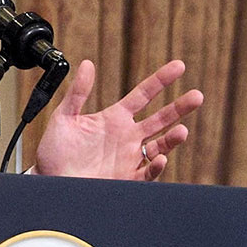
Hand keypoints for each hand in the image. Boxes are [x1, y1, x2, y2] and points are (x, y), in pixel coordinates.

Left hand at [33, 59, 201, 180]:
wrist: (49, 181)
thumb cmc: (54, 151)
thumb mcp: (64, 117)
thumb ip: (77, 92)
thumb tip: (87, 64)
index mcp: (115, 118)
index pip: (144, 94)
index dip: (161, 80)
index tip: (179, 66)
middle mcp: (126, 136)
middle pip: (161, 118)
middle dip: (180, 108)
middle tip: (197, 96)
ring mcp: (129, 157)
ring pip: (160, 145)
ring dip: (172, 138)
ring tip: (182, 131)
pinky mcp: (127, 178)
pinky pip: (147, 171)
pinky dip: (155, 165)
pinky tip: (159, 158)